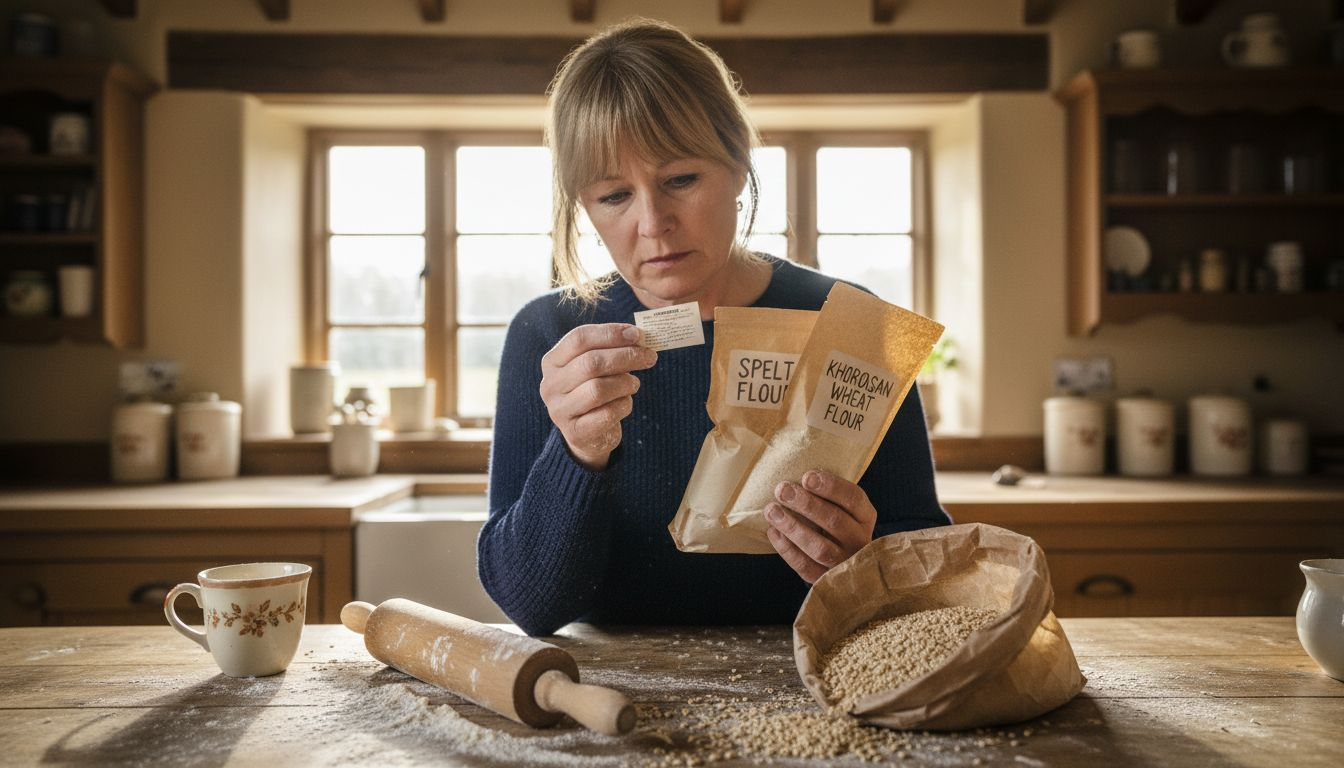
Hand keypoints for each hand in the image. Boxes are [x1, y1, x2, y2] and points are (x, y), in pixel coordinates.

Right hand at [539, 323, 656, 470]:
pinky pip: (607, 414)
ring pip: (598, 389)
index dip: (610, 333)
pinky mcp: (575, 432)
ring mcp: (559, 410)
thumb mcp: (597, 367)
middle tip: (650, 356)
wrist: (585, 434)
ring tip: (634, 383)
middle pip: (591, 363)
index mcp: (552, 361)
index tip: (637, 334)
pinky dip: (624, 405)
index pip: (579, 339)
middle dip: (626, 356)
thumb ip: (611, 350)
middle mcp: (550, 385)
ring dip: (625, 383)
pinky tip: (625, 403)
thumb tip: (638, 336)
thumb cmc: (593, 390)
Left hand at [764, 470, 876, 583]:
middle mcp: (860, 541)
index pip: (854, 499)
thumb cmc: (836, 524)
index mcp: (865, 517)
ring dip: (793, 527)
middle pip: (835, 522)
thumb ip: (828, 494)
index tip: (806, 477)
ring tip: (772, 510)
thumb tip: (796, 472)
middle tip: (782, 490)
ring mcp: (844, 563)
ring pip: (820, 547)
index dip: (831, 487)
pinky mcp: (826, 580)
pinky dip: (787, 549)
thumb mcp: (842, 508)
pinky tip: (773, 532)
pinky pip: (805, 566)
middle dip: (807, 504)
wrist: (844, 564)